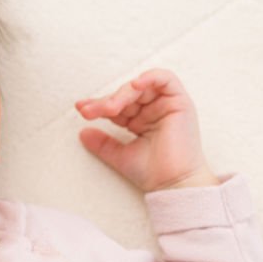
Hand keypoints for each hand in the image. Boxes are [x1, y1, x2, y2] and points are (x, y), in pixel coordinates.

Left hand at [75, 68, 219, 191]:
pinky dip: (150, 77)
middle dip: (106, 101)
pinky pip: (166, 79)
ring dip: (122, 94)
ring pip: (141, 86)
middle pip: (126, 95)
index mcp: (140, 120)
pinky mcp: (180, 102)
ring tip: (109, 108)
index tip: (81, 109)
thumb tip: (82, 133)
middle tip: (89, 111)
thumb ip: (102, 143)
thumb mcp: (119, 155)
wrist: (172, 184)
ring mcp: (166, 105)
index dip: (98, 105)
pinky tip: (134, 86)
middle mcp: (153, 110)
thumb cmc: (151, 173)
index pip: (117, 106)